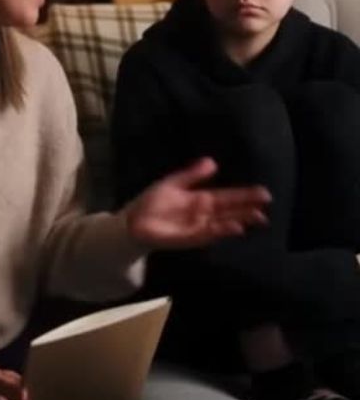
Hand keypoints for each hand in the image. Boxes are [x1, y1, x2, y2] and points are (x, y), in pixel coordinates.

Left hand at [125, 157, 270, 248]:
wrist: (133, 221)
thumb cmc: (152, 202)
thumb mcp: (173, 183)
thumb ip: (192, 174)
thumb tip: (213, 161)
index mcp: (201, 200)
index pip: (227, 197)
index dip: (245, 196)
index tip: (263, 193)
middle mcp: (203, 215)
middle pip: (230, 211)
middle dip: (248, 209)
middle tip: (267, 206)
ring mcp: (197, 227)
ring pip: (223, 224)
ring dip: (239, 220)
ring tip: (256, 217)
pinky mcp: (188, 238)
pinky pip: (206, 234)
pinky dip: (220, 231)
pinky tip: (234, 228)